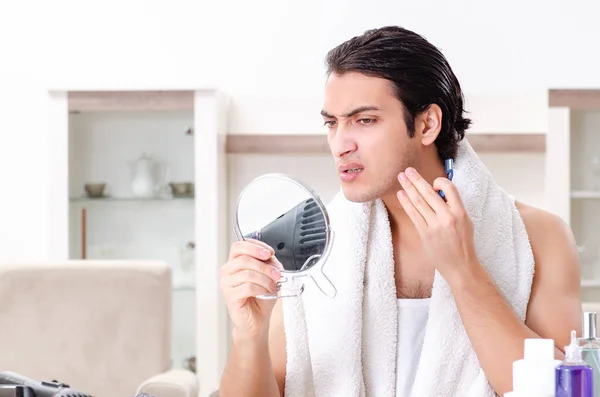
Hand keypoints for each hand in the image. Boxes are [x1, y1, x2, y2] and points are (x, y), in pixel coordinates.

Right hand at [219, 239, 282, 339]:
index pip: (239, 246)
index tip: (269, 253)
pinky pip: (247, 287)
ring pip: (247, 273)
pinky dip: (260, 289)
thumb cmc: (261, 298)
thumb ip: (269, 263)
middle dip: (265, 266)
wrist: (257, 320)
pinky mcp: (229, 296)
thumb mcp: (269, 275)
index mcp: (235, 262)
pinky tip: (265, 293)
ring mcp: (226, 283)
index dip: (255, 246)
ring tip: (272, 287)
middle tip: (277, 274)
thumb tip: (270, 257)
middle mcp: (227, 271)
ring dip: (265, 279)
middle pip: (244, 258)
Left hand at [396, 167, 479, 283]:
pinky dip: (406, 202)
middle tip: (407, 170)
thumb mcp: (465, 221)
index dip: (440, 182)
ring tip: (401, 178)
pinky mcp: (425, 233)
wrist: (460, 266)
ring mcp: (435, 225)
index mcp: (460, 212)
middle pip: (429, 193)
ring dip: (408, 188)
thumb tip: (437, 193)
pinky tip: (401, 194)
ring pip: (419, 202)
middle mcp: (447, 217)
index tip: (433, 183)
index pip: (449, 188)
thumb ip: (453, 207)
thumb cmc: (463, 243)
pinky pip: (413, 214)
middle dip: (416, 180)